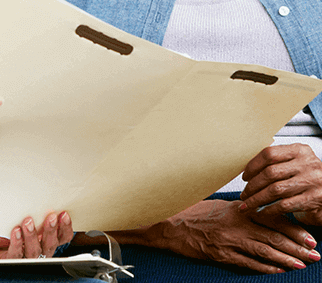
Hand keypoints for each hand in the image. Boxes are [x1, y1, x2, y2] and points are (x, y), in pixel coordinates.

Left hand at [0, 212, 73, 259]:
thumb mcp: (12, 213)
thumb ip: (24, 208)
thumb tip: (33, 190)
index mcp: (40, 236)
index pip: (60, 236)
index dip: (65, 227)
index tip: (63, 213)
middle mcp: (34, 247)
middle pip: (51, 245)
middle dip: (52, 231)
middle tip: (50, 217)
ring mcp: (22, 256)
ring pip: (36, 252)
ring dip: (33, 236)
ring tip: (27, 221)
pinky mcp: (8, 263)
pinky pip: (17, 255)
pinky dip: (17, 243)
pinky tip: (15, 232)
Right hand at [156, 199, 318, 273]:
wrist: (171, 223)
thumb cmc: (195, 213)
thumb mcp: (220, 207)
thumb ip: (241, 211)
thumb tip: (262, 215)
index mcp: (237, 209)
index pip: (271, 218)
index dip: (292, 228)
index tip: (308, 236)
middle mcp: (235, 223)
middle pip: (272, 235)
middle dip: (296, 246)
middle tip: (315, 253)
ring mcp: (229, 239)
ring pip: (264, 249)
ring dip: (286, 258)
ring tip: (303, 264)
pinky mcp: (221, 254)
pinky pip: (248, 262)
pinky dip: (266, 267)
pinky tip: (279, 271)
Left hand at [239, 144, 321, 224]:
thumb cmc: (306, 175)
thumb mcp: (296, 160)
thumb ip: (277, 160)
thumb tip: (247, 168)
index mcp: (299, 150)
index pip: (269, 154)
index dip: (253, 165)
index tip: (245, 176)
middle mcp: (307, 164)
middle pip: (270, 173)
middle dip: (253, 185)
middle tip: (244, 193)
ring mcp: (312, 182)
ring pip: (276, 190)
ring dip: (258, 199)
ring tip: (247, 204)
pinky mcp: (314, 199)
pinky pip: (285, 205)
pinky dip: (270, 209)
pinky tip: (261, 211)